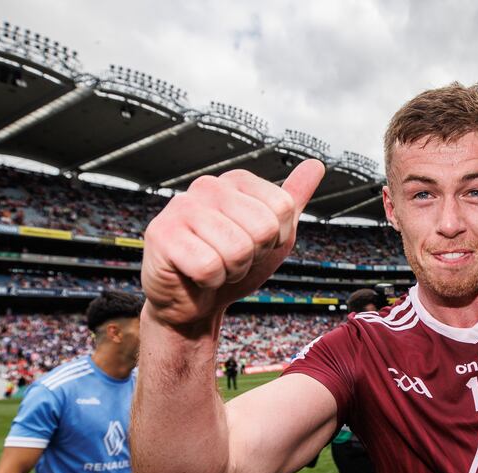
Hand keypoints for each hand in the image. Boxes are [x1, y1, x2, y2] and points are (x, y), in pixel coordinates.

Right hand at [141, 160, 324, 328]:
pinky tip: (196, 275)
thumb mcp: (273, 234)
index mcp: (236, 181)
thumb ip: (293, 200)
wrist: (194, 302)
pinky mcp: (161, 234)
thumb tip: (316, 165)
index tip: (255, 244)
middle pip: (263, 227)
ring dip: (232, 270)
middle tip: (233, 259)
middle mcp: (208, 186)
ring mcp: (181, 207)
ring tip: (216, 266)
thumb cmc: (232, 266)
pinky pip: (208, 266)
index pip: (283, 206)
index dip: (276, 237)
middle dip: (254, 256)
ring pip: (237, 249)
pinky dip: (210, 281)